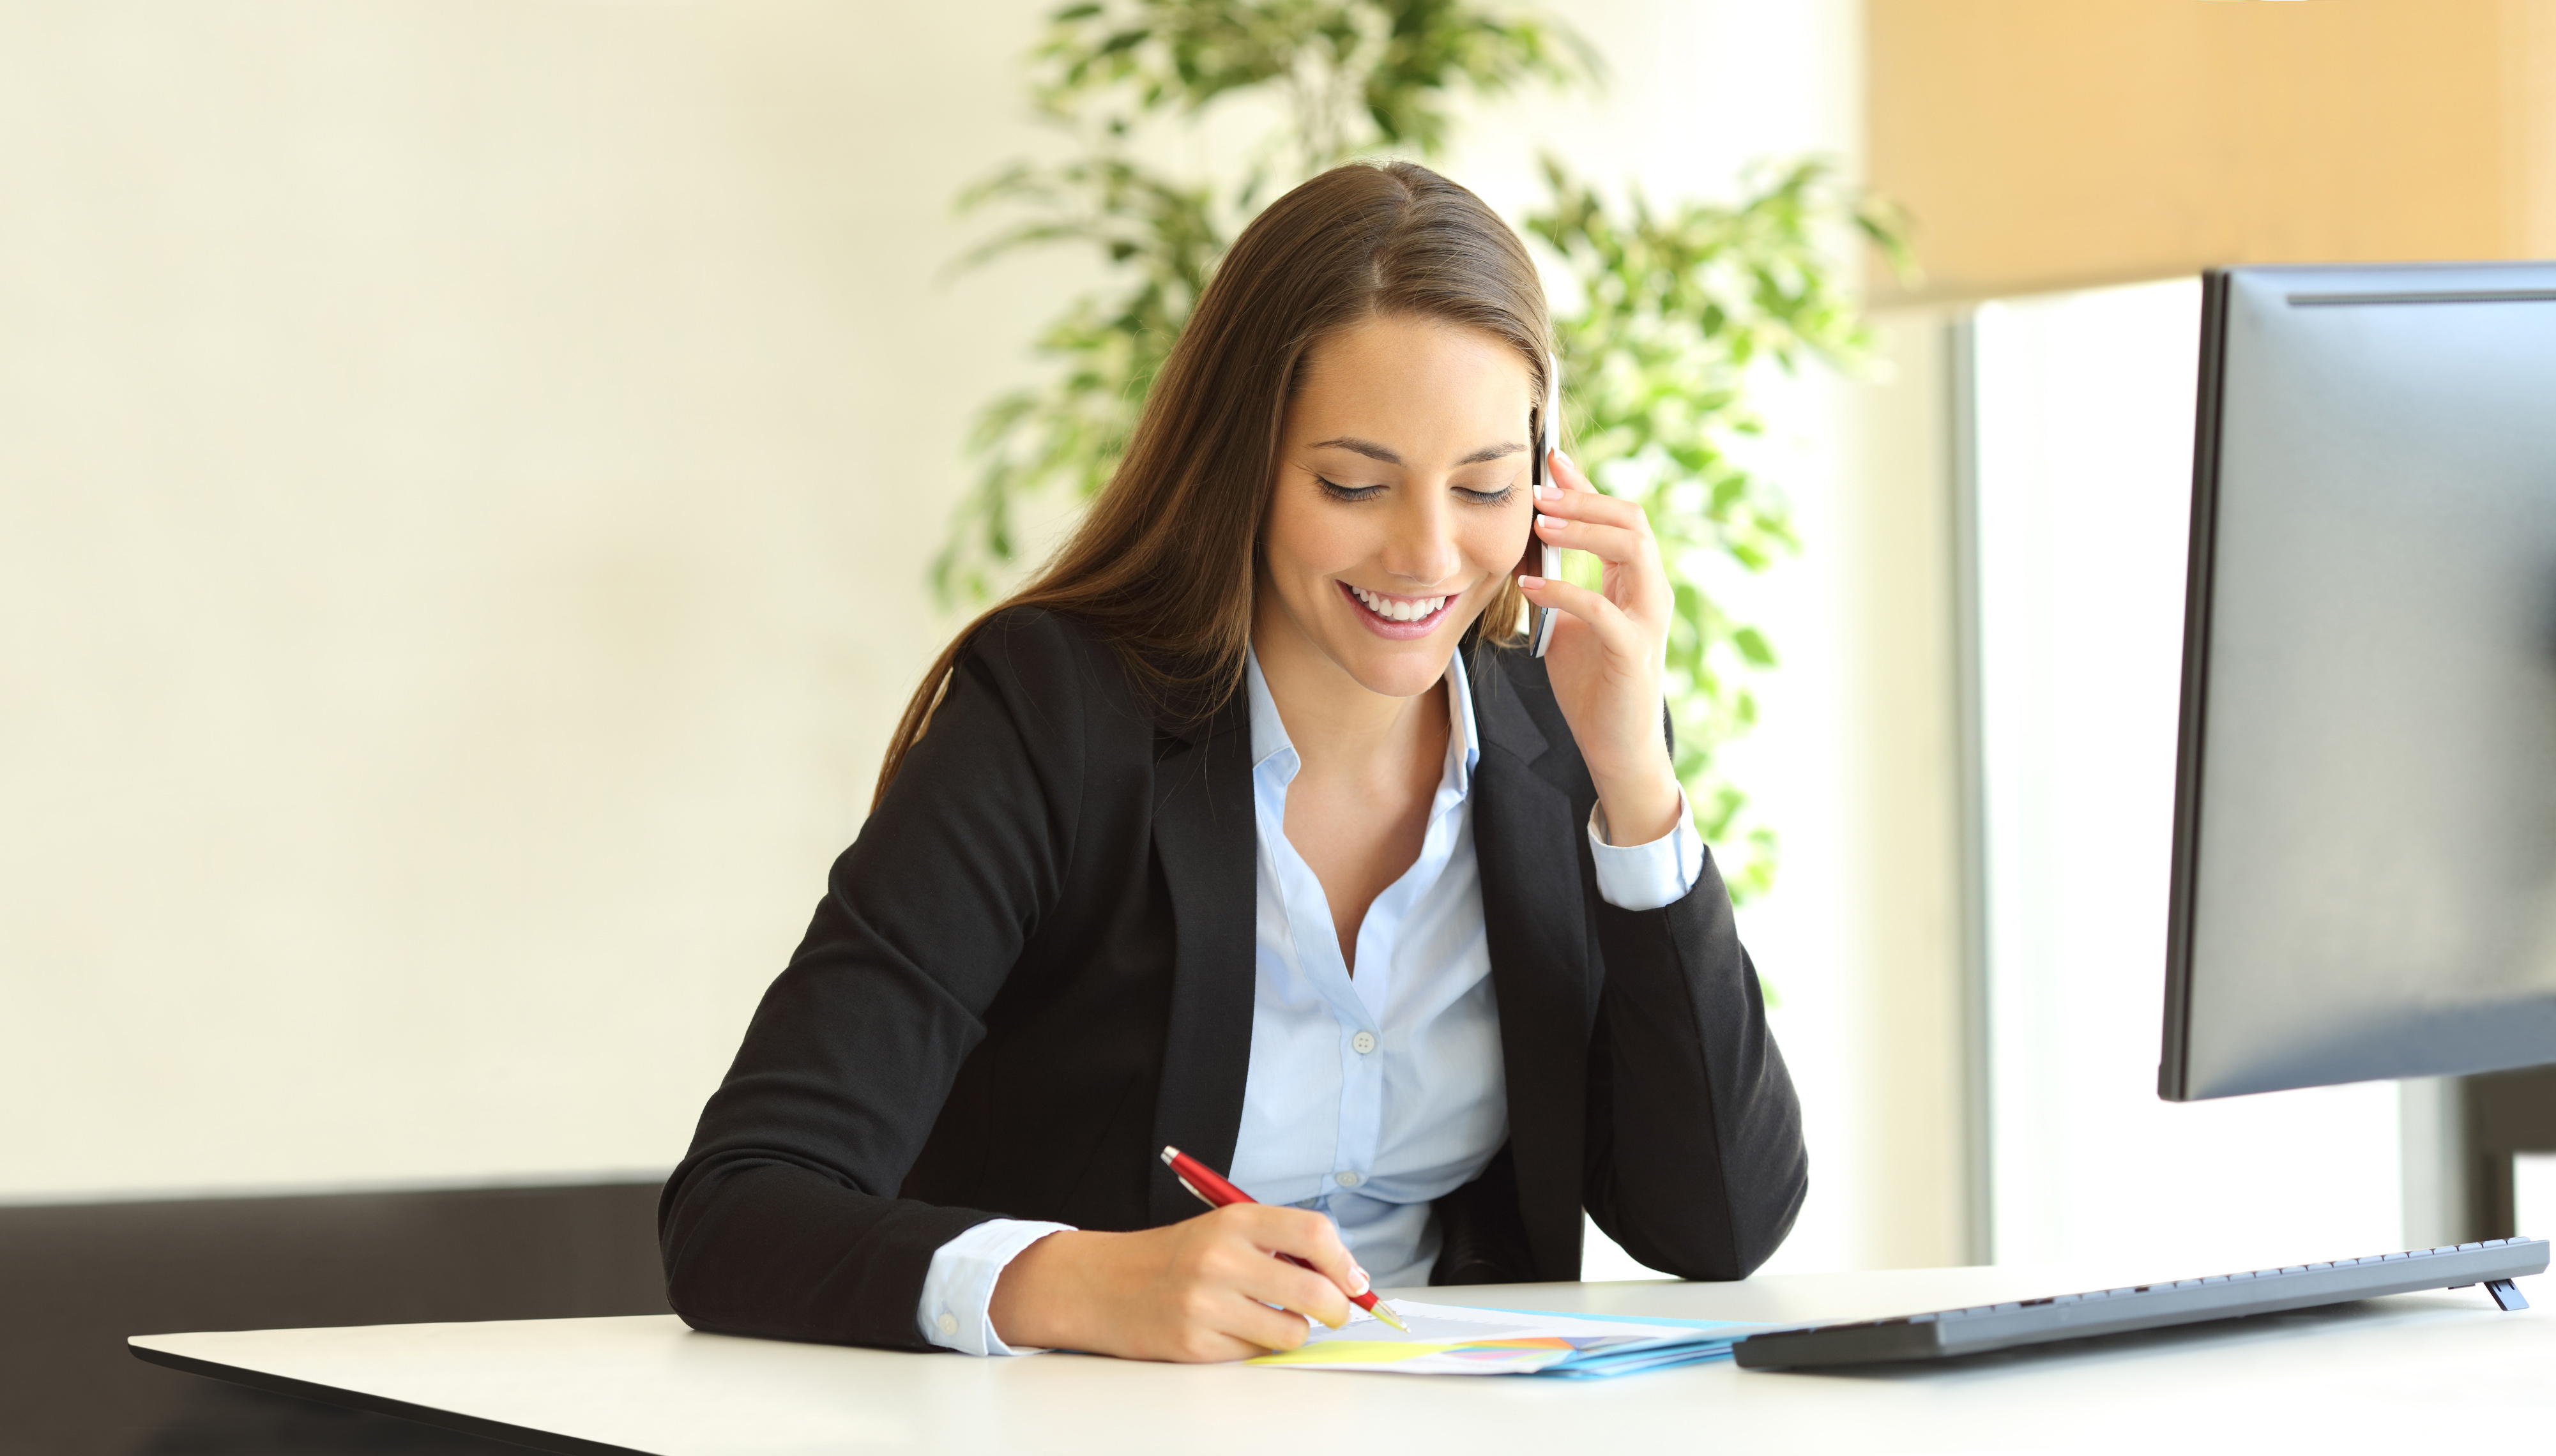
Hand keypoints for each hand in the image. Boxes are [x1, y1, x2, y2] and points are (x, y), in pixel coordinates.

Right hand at [986, 1204, 1363, 1361]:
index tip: (1355, 1280)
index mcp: (1234, 1221)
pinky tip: (1232, 1331)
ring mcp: (1207, 1305)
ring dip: (1293, 1332)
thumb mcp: (1222, 1230)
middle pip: (1315, 1290)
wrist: (1101, 1284)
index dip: (1345, 1261)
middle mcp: (1221, 1259)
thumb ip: (1277, 1243)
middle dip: (1338, 1309)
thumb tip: (1344, 1276)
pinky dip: (1255, 1348)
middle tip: (1335, 1312)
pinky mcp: (1196, 1345)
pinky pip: (1255, 1355)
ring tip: (1271, 1320)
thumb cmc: (1172, 1258)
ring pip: (1291, 1332)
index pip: (1314, 1232)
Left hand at [1517, 448, 1682, 844]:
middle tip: (1536, 493)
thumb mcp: (1567, 622)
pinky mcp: (1634, 652)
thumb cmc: (1591, 685)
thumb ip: (1556, 583)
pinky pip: (1601, 608)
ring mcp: (1648, 619)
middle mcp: (1650, 591)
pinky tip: (1529, 588)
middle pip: (1631, 520)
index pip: (1617, 516)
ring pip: (1632, 550)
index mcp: (1636, 581)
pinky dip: (1564, 591)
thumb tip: (1523, 544)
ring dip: (1583, 531)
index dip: (1585, 486)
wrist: (1614, 746)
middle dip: (1583, 500)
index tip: (1549, 459)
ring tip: (1540, 526)